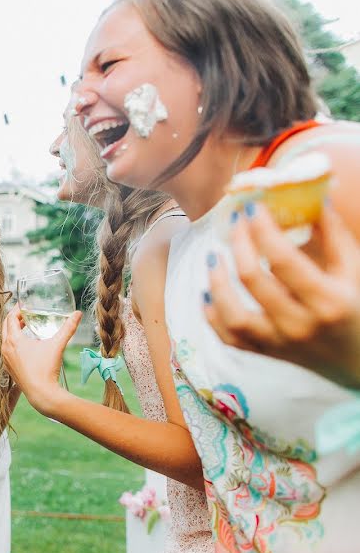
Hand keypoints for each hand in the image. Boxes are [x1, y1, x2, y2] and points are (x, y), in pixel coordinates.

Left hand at [1, 305, 82, 414]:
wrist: (41, 394)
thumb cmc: (46, 368)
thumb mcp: (57, 345)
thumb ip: (68, 328)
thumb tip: (78, 313)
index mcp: (13, 340)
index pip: (10, 318)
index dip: (17, 309)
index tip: (24, 305)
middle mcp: (6, 348)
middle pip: (6, 326)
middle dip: (15, 319)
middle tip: (25, 314)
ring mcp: (6, 359)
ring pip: (6, 339)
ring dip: (14, 331)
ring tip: (26, 328)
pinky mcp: (9, 368)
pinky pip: (8, 350)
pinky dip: (14, 344)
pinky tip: (27, 346)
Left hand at [205, 203, 359, 387]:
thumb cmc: (359, 310)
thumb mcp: (355, 272)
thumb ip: (335, 235)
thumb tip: (314, 197)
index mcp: (329, 301)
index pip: (284, 260)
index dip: (263, 230)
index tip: (252, 207)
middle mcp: (301, 324)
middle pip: (253, 279)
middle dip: (240, 244)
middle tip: (235, 223)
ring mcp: (280, 343)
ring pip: (233, 314)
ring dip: (217, 282)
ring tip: (213, 256)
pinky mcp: (266, 354)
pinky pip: (229, 338)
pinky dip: (212, 316)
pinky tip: (207, 293)